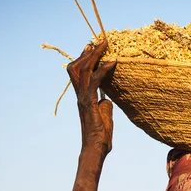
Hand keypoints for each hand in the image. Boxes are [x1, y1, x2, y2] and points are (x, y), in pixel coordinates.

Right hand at [66, 39, 116, 154]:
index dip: (84, 58)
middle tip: (100, 41)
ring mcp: (83, 98)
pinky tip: (113, 62)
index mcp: (83, 97)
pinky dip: (103, 69)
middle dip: (88, 52)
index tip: (92, 47)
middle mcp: (80, 95)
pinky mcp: (90, 103)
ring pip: (83, 70)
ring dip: (95, 55)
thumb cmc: (100, 136)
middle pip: (76, 67)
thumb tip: (107, 99)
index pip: (78, 72)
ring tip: (105, 44)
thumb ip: (104, 105)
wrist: (96, 149)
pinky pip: (95, 81)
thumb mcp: (104, 116)